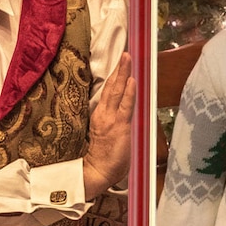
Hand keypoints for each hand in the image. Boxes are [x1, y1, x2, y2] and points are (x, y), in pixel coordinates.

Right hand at [82, 52, 134, 199]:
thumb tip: (111, 116)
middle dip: (117, 69)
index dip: (112, 78)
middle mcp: (102, 114)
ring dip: (122, 74)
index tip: (117, 64)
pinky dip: (128, 92)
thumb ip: (106, 125)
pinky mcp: (119, 126)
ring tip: (126, 57)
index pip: (105, 93)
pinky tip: (131, 79)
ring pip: (116, 92)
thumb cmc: (99, 161)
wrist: (94, 173)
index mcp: (97, 116)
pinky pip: (125, 105)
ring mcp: (110, 119)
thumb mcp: (99, 138)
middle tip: (123, 52)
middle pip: (110, 87)